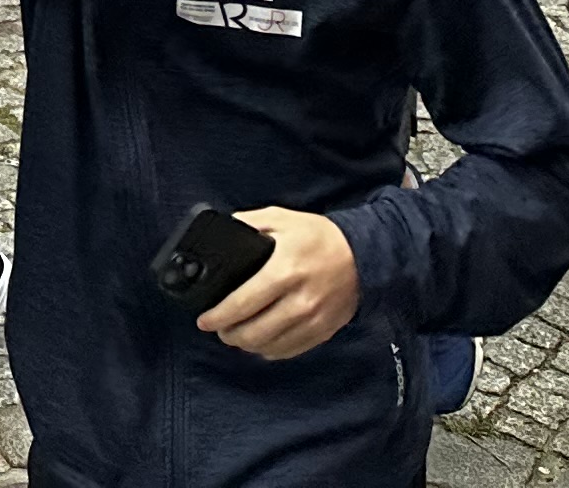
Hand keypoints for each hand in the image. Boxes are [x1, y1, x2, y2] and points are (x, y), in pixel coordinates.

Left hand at [199, 206, 359, 359]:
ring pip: (270, 346)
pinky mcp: (323, 332)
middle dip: (229, 334)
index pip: (243, 303)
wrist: (364, 254)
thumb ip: (248, 223)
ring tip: (237, 335)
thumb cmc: (318, 236)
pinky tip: (261, 342)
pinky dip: (270, 350)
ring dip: (247, 345)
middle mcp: (299, 300)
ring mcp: (313, 320)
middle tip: (219, 329)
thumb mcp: (281, 218)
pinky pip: (289, 351)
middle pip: (254, 332)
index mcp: (284, 270)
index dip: (219, 316)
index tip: (204, 321)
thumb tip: (221, 231)